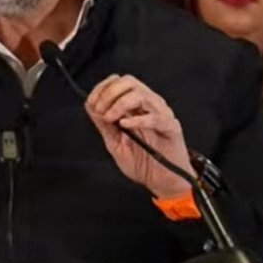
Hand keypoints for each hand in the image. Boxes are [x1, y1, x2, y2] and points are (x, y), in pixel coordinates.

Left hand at [85, 74, 194, 197]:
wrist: (163, 181)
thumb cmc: (143, 162)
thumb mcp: (115, 143)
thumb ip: (105, 125)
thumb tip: (92, 107)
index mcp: (137, 106)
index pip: (119, 82)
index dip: (102, 88)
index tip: (92, 103)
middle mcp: (149, 105)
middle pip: (129, 82)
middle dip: (109, 93)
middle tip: (101, 111)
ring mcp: (161, 114)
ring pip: (141, 94)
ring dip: (120, 104)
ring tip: (111, 119)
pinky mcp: (171, 127)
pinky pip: (155, 117)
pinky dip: (137, 119)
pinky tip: (125, 126)